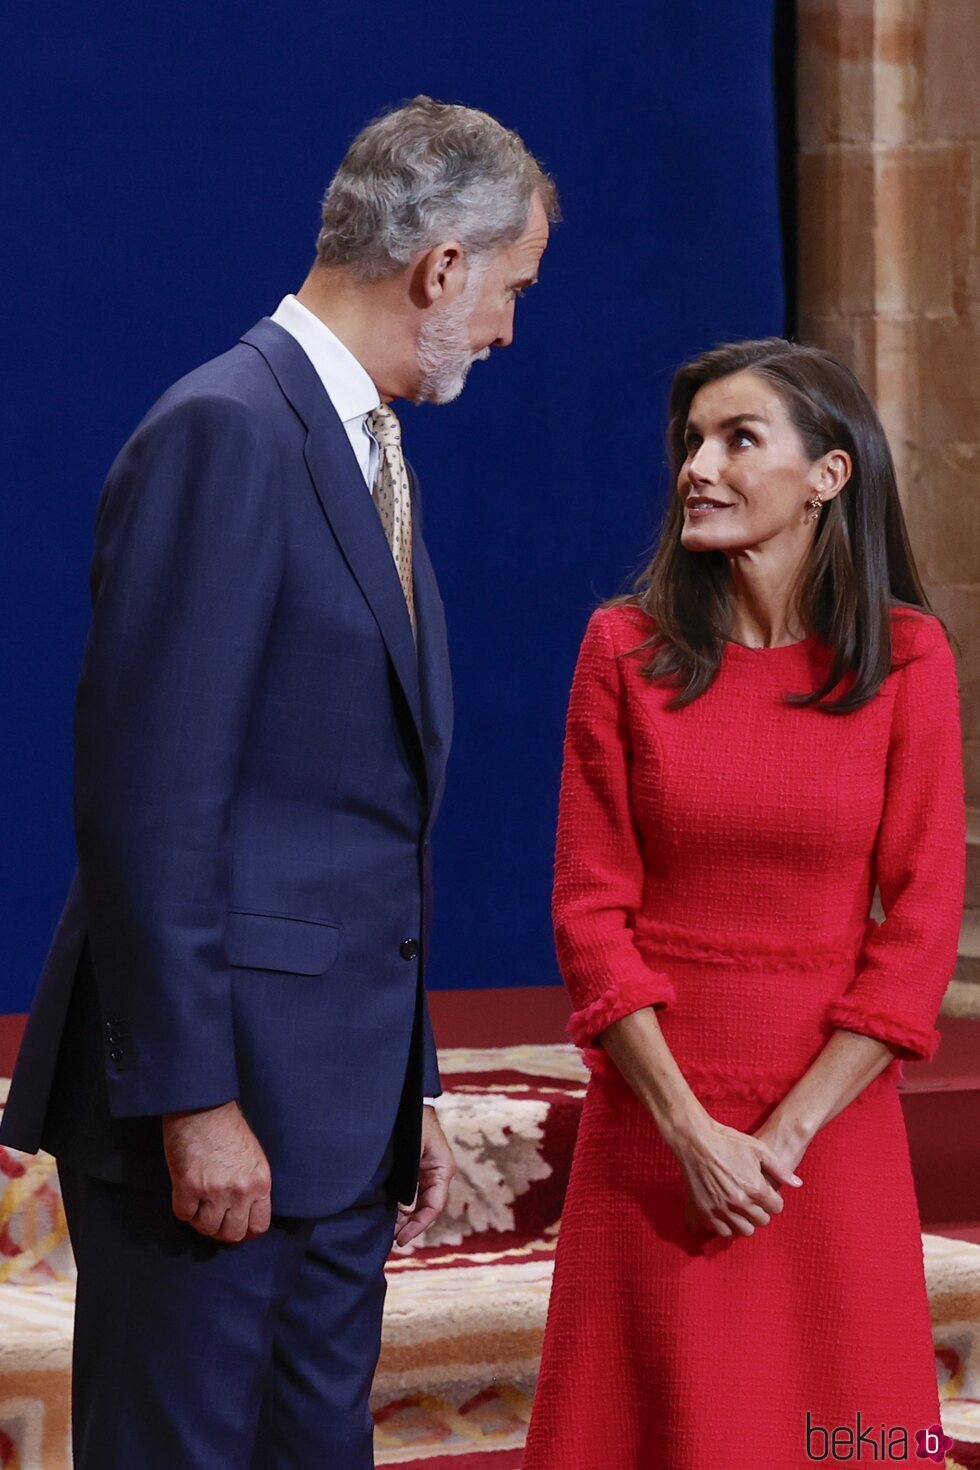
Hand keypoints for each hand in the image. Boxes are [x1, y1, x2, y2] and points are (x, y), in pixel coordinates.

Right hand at [162, 1100, 271, 1243]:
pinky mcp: (188, 1187)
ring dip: (200, 1218)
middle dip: (221, 1228)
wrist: (203, 1105)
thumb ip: (251, 1184)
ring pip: (206, 1228)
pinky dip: (183, 1207)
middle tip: (213, 1216)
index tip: (235, 1225)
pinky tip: (185, 1191)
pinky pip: (184, 1215)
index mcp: (260, 1182)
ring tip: (198, 1201)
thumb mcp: (252, 1156)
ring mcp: (214, 1192)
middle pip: (233, 1234)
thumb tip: (244, 1212)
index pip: (259, 1225)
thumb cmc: (227, 1126)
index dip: (246, 1229)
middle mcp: (240, 1191)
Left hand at [394, 1105, 455, 1248]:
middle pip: (424, 1209)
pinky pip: (409, 1195)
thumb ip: (410, 1180)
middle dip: (408, 1225)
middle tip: (389, 1241)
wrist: (408, 1101)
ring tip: (385, 1232)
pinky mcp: (415, 1171)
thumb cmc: (413, 1121)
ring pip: (416, 1205)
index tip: (401, 1239)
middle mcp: (437, 1175)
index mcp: (442, 1169)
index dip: (418, 1225)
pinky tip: (386, 1215)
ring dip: (402, 1218)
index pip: (433, 1207)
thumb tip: (404, 1209)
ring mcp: (426, 1174)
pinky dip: (399, 1207)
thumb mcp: (413, 1150)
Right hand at [671, 1114, 802, 1239]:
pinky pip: (722, 1231)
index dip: (773, 1200)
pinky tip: (726, 1213)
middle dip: (761, 1211)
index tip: (766, 1194)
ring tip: (741, 1209)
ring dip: (745, 1221)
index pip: (776, 1208)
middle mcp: (740, 1202)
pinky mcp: (705, 1212)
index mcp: (756, 1188)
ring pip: (744, 1230)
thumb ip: (780, 1169)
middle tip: (753, 1200)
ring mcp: (721, 1209)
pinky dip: (727, 1225)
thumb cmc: (728, 1142)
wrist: (696, 1141)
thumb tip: (798, 1184)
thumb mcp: (759, 1149)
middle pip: (762, 1221)